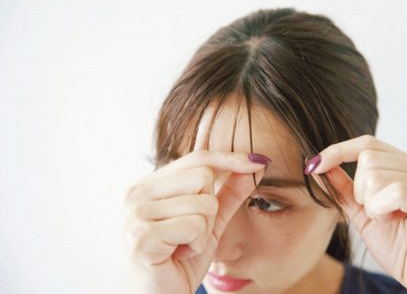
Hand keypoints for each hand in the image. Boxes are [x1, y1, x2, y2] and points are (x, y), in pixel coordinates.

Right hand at [122, 151, 267, 293]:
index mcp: (149, 184)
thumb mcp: (211, 221)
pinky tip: (178, 255)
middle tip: (191, 233)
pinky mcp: (142, 236)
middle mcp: (136, 193)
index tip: (258, 161)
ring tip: (183, 245)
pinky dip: (196, 245)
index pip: (197, 158)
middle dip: (210, 208)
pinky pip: (195, 226)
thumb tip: (254, 163)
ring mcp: (135, 214)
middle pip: (203, 176)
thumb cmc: (182, 260)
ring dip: (203, 231)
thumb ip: (229, 192)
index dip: (229, 159)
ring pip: (203, 202)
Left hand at [306, 135, 406, 293]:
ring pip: (378, 175)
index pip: (370, 144)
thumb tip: (318, 165)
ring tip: (388, 220)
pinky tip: (391, 221)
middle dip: (359, 190)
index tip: (314, 164)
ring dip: (371, 204)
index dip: (338, 150)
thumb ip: (344, 188)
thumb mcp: (363, 213)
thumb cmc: (402, 249)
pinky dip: (381, 208)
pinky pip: (396, 192)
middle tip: (377, 213)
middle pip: (369, 158)